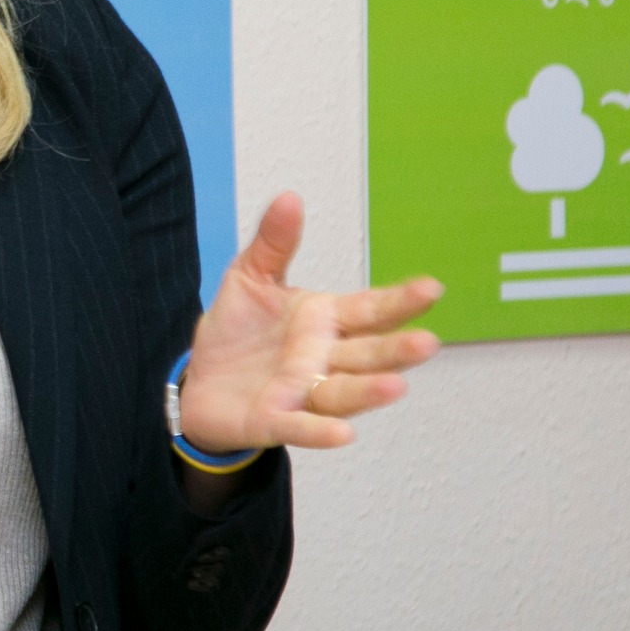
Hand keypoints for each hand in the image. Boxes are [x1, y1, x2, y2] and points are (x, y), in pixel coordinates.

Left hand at [177, 191, 440, 453]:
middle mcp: (324, 358)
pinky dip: (321, 431)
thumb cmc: (236, 329)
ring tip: (396, 387)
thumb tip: (289, 196)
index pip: (369, 309)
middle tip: (427, 343)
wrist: (198, 378)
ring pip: (343, 392)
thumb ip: (274, 242)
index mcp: (325, 319)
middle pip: (367, 354)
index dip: (399, 302)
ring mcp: (303, 392)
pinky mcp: (276, 420)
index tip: (431, 288)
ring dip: (369, 391)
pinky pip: (302, 427)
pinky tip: (343, 433)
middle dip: (395, 350)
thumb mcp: (250, 276)